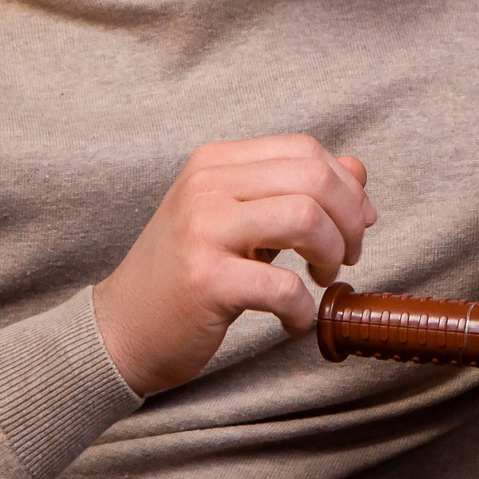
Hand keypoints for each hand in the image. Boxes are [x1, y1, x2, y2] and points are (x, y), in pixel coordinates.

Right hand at [91, 135, 375, 397]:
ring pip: (306, 219)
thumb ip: (294, 189)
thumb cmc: (187, 273)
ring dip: (332, 255)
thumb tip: (358, 171)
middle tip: (345, 258)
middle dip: (349, 221)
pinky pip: (283, 285)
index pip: (305, 149)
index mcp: (215, 162)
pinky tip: (293, 320)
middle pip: (314, 179)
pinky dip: (303, 309)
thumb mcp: (238, 218)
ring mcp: (203, 230)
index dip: (346, 187)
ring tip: (321, 280)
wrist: (120, 329)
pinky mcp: (205, 281)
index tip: (356, 224)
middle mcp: (207, 186)